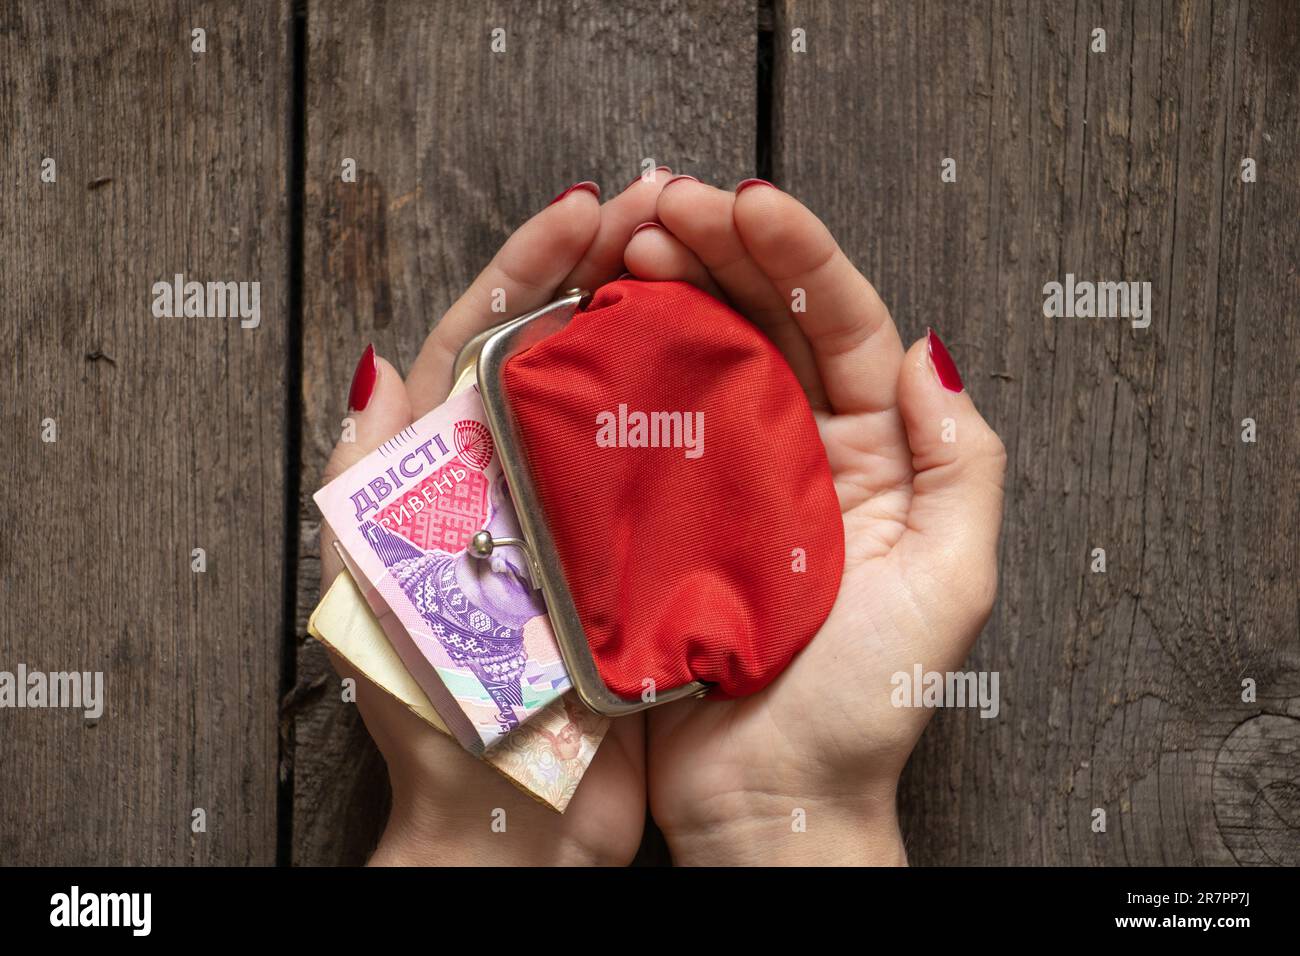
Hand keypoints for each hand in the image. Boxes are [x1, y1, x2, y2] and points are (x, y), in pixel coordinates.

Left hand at [318, 170, 677, 865]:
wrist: (508, 825)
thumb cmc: (430, 715)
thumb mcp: (368, 587)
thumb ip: (364, 480)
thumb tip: (372, 366)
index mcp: (455, 472)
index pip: (488, 341)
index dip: (530, 267)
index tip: (581, 209)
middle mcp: (527, 481)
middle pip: (567, 353)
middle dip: (607, 270)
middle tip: (662, 206)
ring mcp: (589, 518)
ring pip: (629, 401)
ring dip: (663, 325)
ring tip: (709, 261)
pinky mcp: (645, 561)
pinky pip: (677, 476)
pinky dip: (704, 418)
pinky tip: (744, 369)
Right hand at [626, 178, 1006, 864]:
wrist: (767, 804)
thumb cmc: (862, 710)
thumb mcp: (950, 584)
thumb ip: (962, 464)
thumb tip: (938, 353)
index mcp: (873, 457)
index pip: (843, 328)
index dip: (799, 256)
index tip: (749, 201)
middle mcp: (797, 454)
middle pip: (764, 325)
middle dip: (720, 250)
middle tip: (663, 201)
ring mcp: (721, 482)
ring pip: (697, 360)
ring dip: (664, 291)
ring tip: (621, 243)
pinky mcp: (657, 517)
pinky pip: (639, 427)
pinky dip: (617, 370)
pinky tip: (589, 326)